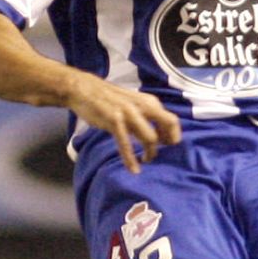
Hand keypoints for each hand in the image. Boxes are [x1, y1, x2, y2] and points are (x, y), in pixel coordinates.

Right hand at [66, 73, 180, 173]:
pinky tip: (133, 169)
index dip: (173, 135)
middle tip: (163, 153)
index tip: (166, 146)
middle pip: (169, 124)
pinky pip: (126, 144)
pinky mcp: (114, 121)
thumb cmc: (107, 98)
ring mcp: (129, 113)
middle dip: (170, 141)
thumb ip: (144, 114)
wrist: (84, 89)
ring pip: (150, 138)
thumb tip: (156, 133)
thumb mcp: (132, 102)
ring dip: (150, 153)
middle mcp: (143, 106)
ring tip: (145, 160)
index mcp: (149, 101)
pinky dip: (130, 159)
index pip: (172, 119)